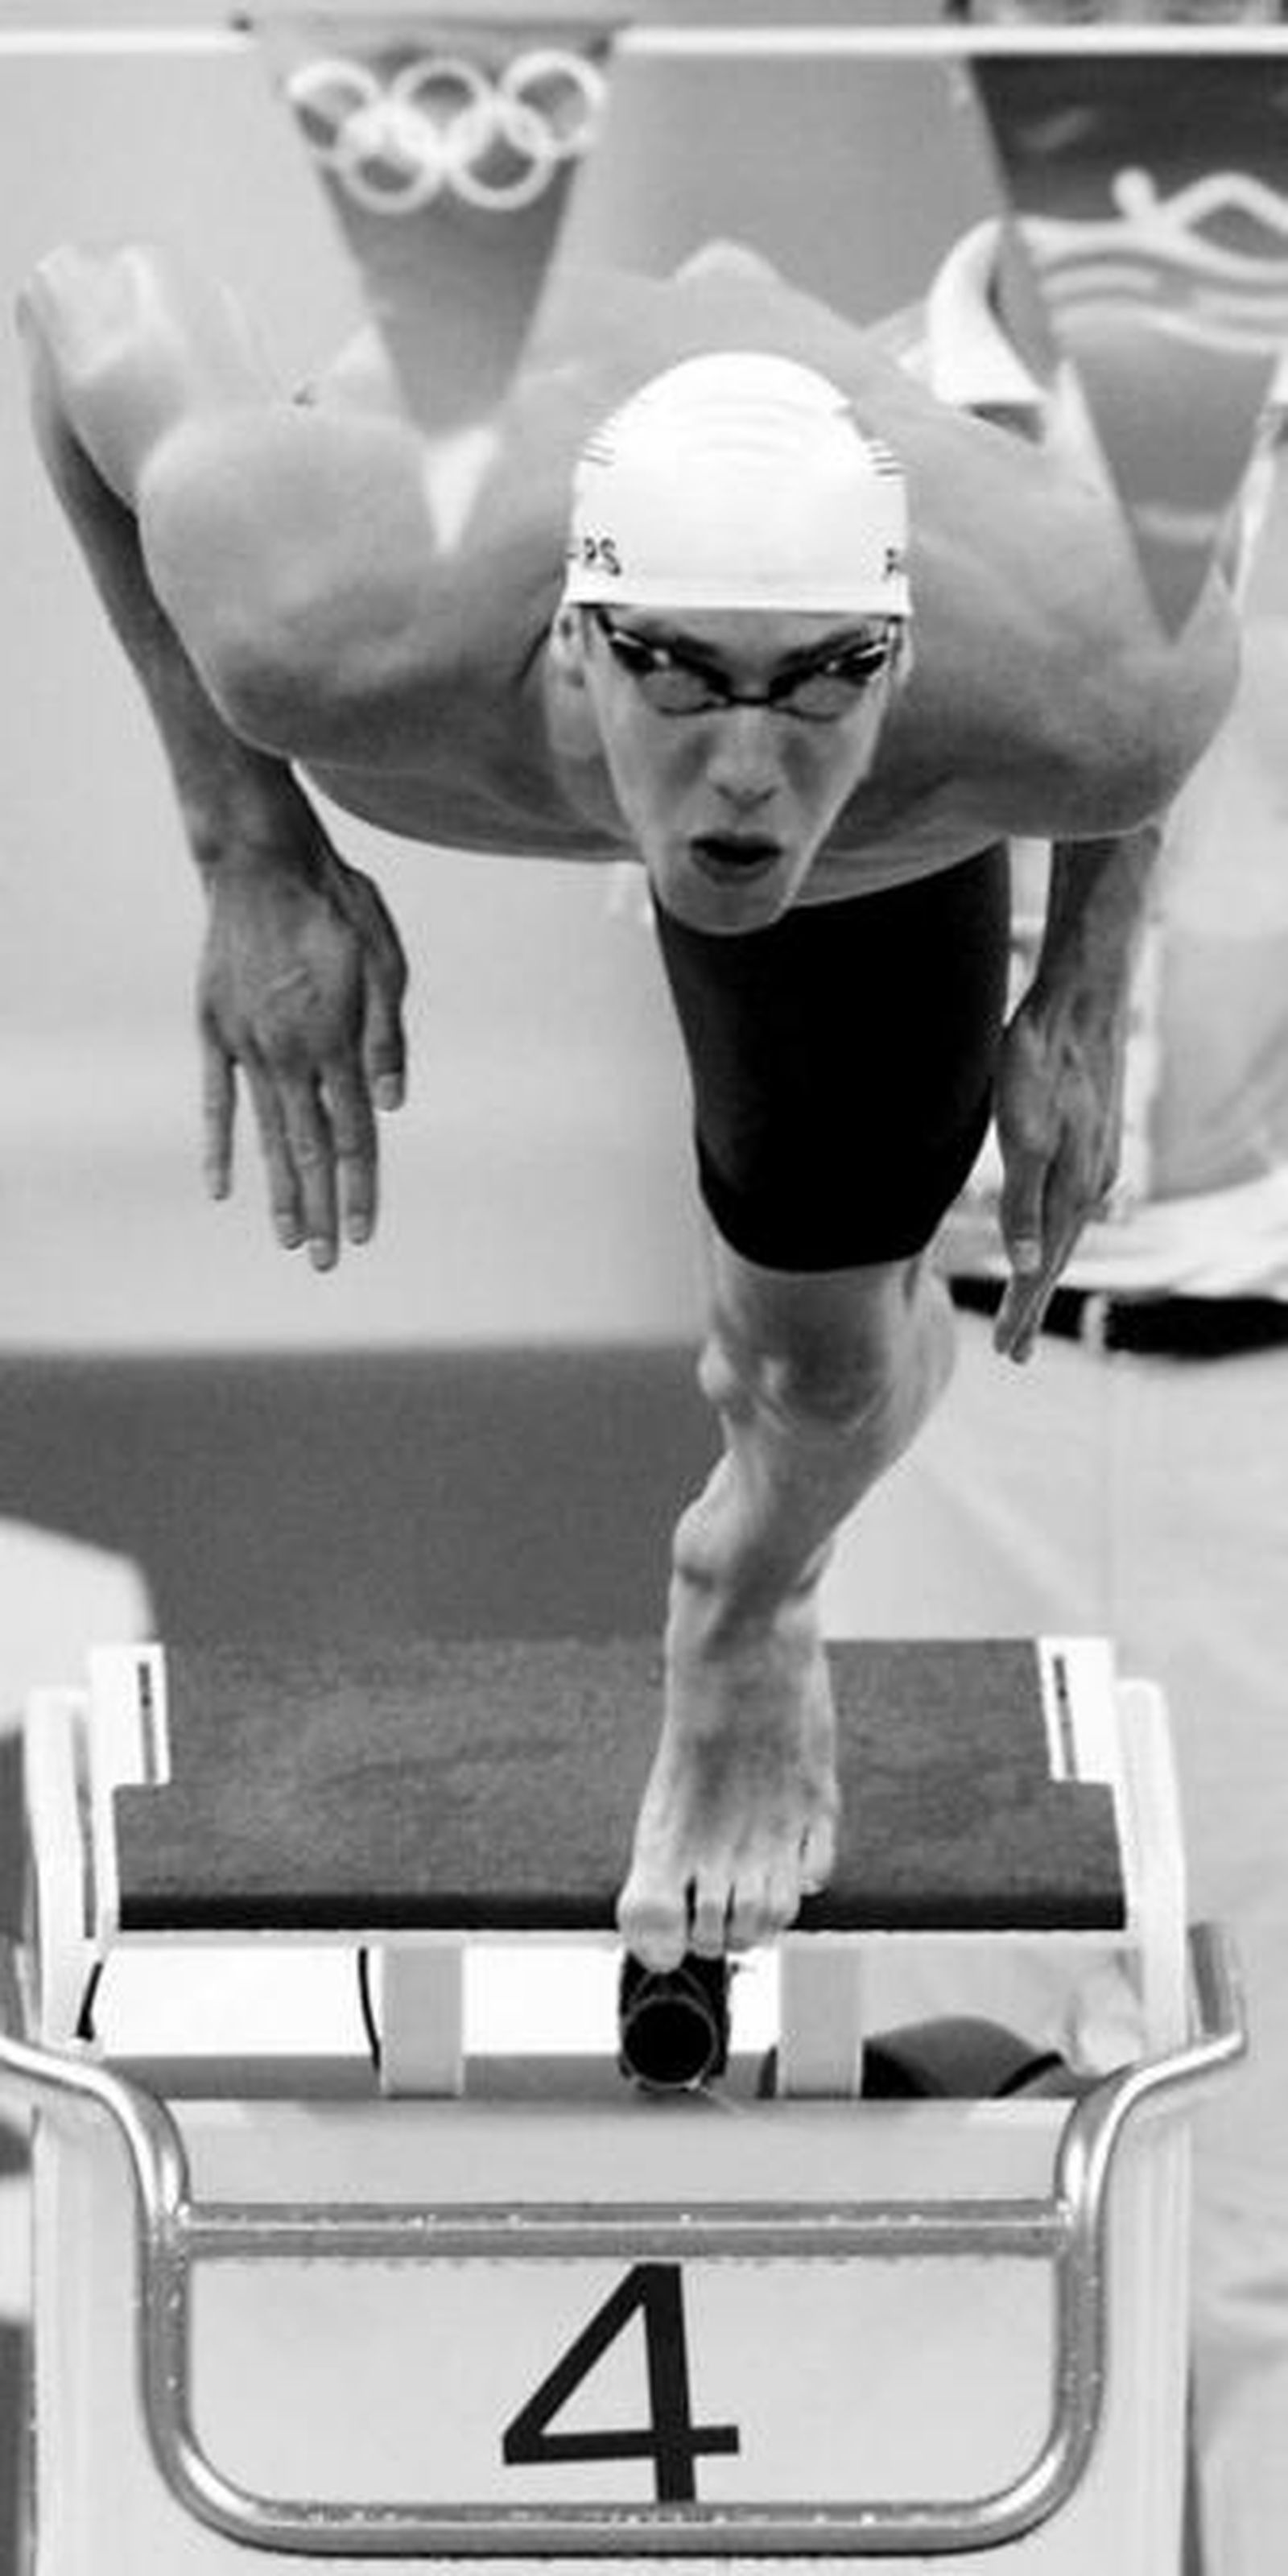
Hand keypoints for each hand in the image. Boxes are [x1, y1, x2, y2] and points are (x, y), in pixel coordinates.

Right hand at [198, 844, 407, 1267]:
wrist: (260, 861)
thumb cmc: (335, 905)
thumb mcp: (385, 961)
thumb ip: (387, 1038)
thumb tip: (393, 1105)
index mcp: (336, 1041)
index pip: (355, 1136)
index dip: (360, 1190)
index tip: (363, 1235)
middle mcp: (289, 1052)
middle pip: (310, 1149)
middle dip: (320, 1210)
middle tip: (323, 1262)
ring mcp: (246, 1044)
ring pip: (265, 1135)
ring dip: (279, 1191)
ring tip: (287, 1240)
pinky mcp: (215, 1028)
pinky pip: (217, 1100)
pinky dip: (220, 1145)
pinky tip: (221, 1188)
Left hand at [990, 987, 1125, 1363]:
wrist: (1081, 1001)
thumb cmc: (1042, 1061)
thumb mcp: (1023, 1133)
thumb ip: (1023, 1201)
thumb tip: (1028, 1266)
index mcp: (1071, 1188)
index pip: (1043, 1268)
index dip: (1022, 1310)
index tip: (1006, 1351)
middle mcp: (1089, 1183)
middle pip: (1057, 1260)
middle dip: (1033, 1306)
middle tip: (1015, 1352)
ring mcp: (1093, 1161)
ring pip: (1066, 1233)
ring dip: (1045, 1274)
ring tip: (1027, 1304)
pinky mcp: (1088, 1139)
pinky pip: (1071, 1206)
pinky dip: (1056, 1236)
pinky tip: (1051, 1235)